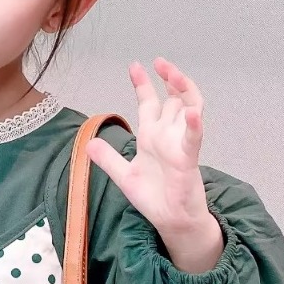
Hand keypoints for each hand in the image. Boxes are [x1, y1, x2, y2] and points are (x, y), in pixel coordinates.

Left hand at [85, 58, 211, 234]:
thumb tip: (89, 144)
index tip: (135, 66)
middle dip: (169, 78)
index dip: (143, 84)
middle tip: (161, 62)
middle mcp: (167, 136)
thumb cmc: (154, 198)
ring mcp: (179, 145)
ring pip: (189, 109)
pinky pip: (194, 139)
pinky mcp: (188, 160)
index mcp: (152, 137)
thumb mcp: (124, 176)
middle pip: (173, 99)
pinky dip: (194, 125)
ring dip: (184, 91)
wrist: (170, 221)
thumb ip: (108, 159)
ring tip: (175, 75)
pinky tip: (192, 113)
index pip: (149, 103)